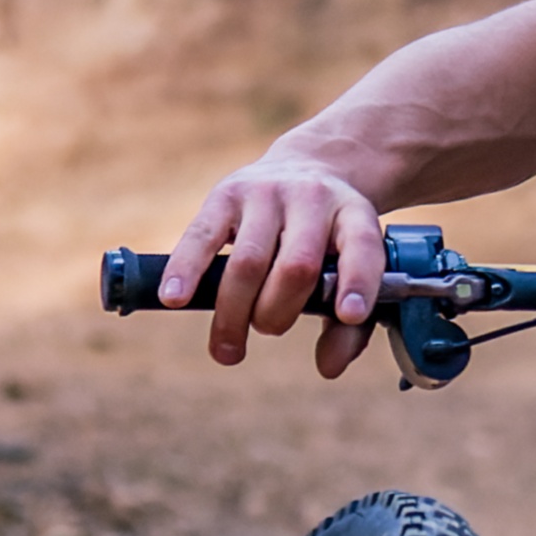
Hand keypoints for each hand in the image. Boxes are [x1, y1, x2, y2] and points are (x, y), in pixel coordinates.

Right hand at [159, 144, 391, 375]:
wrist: (307, 166)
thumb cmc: (329, 239)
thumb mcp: (351, 269)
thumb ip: (350, 325)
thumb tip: (328, 368)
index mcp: (354, 215)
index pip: (361, 248)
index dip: (357, 282)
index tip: (348, 314)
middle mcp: (313, 197)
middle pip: (297, 267)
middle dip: (278, 314)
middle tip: (269, 330)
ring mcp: (267, 192)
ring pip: (249, 260)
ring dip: (234, 313)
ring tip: (227, 349)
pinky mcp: (226, 193)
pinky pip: (202, 236)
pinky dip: (186, 270)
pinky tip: (173, 298)